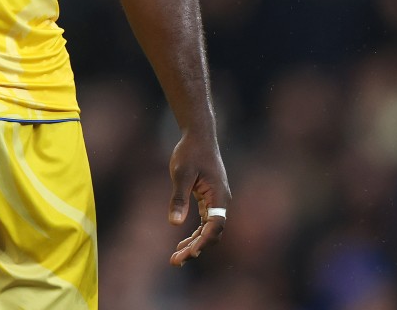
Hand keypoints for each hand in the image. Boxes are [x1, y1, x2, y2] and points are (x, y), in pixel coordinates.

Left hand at [167, 129, 229, 265]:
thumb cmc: (190, 152)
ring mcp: (216, 201)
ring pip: (208, 230)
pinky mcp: (209, 199)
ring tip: (177, 258)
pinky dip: (195, 233)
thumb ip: (178, 198)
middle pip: (212, 233)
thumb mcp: (181, 173)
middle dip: (196, 248)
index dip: (203, 242)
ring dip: (195, 244)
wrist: (198, 136)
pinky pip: (205, 222)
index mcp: (219, 196)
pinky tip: (183, 242)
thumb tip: (175, 223)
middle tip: (176, 261)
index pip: (215, 226)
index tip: (190, 254)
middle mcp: (221, 201)